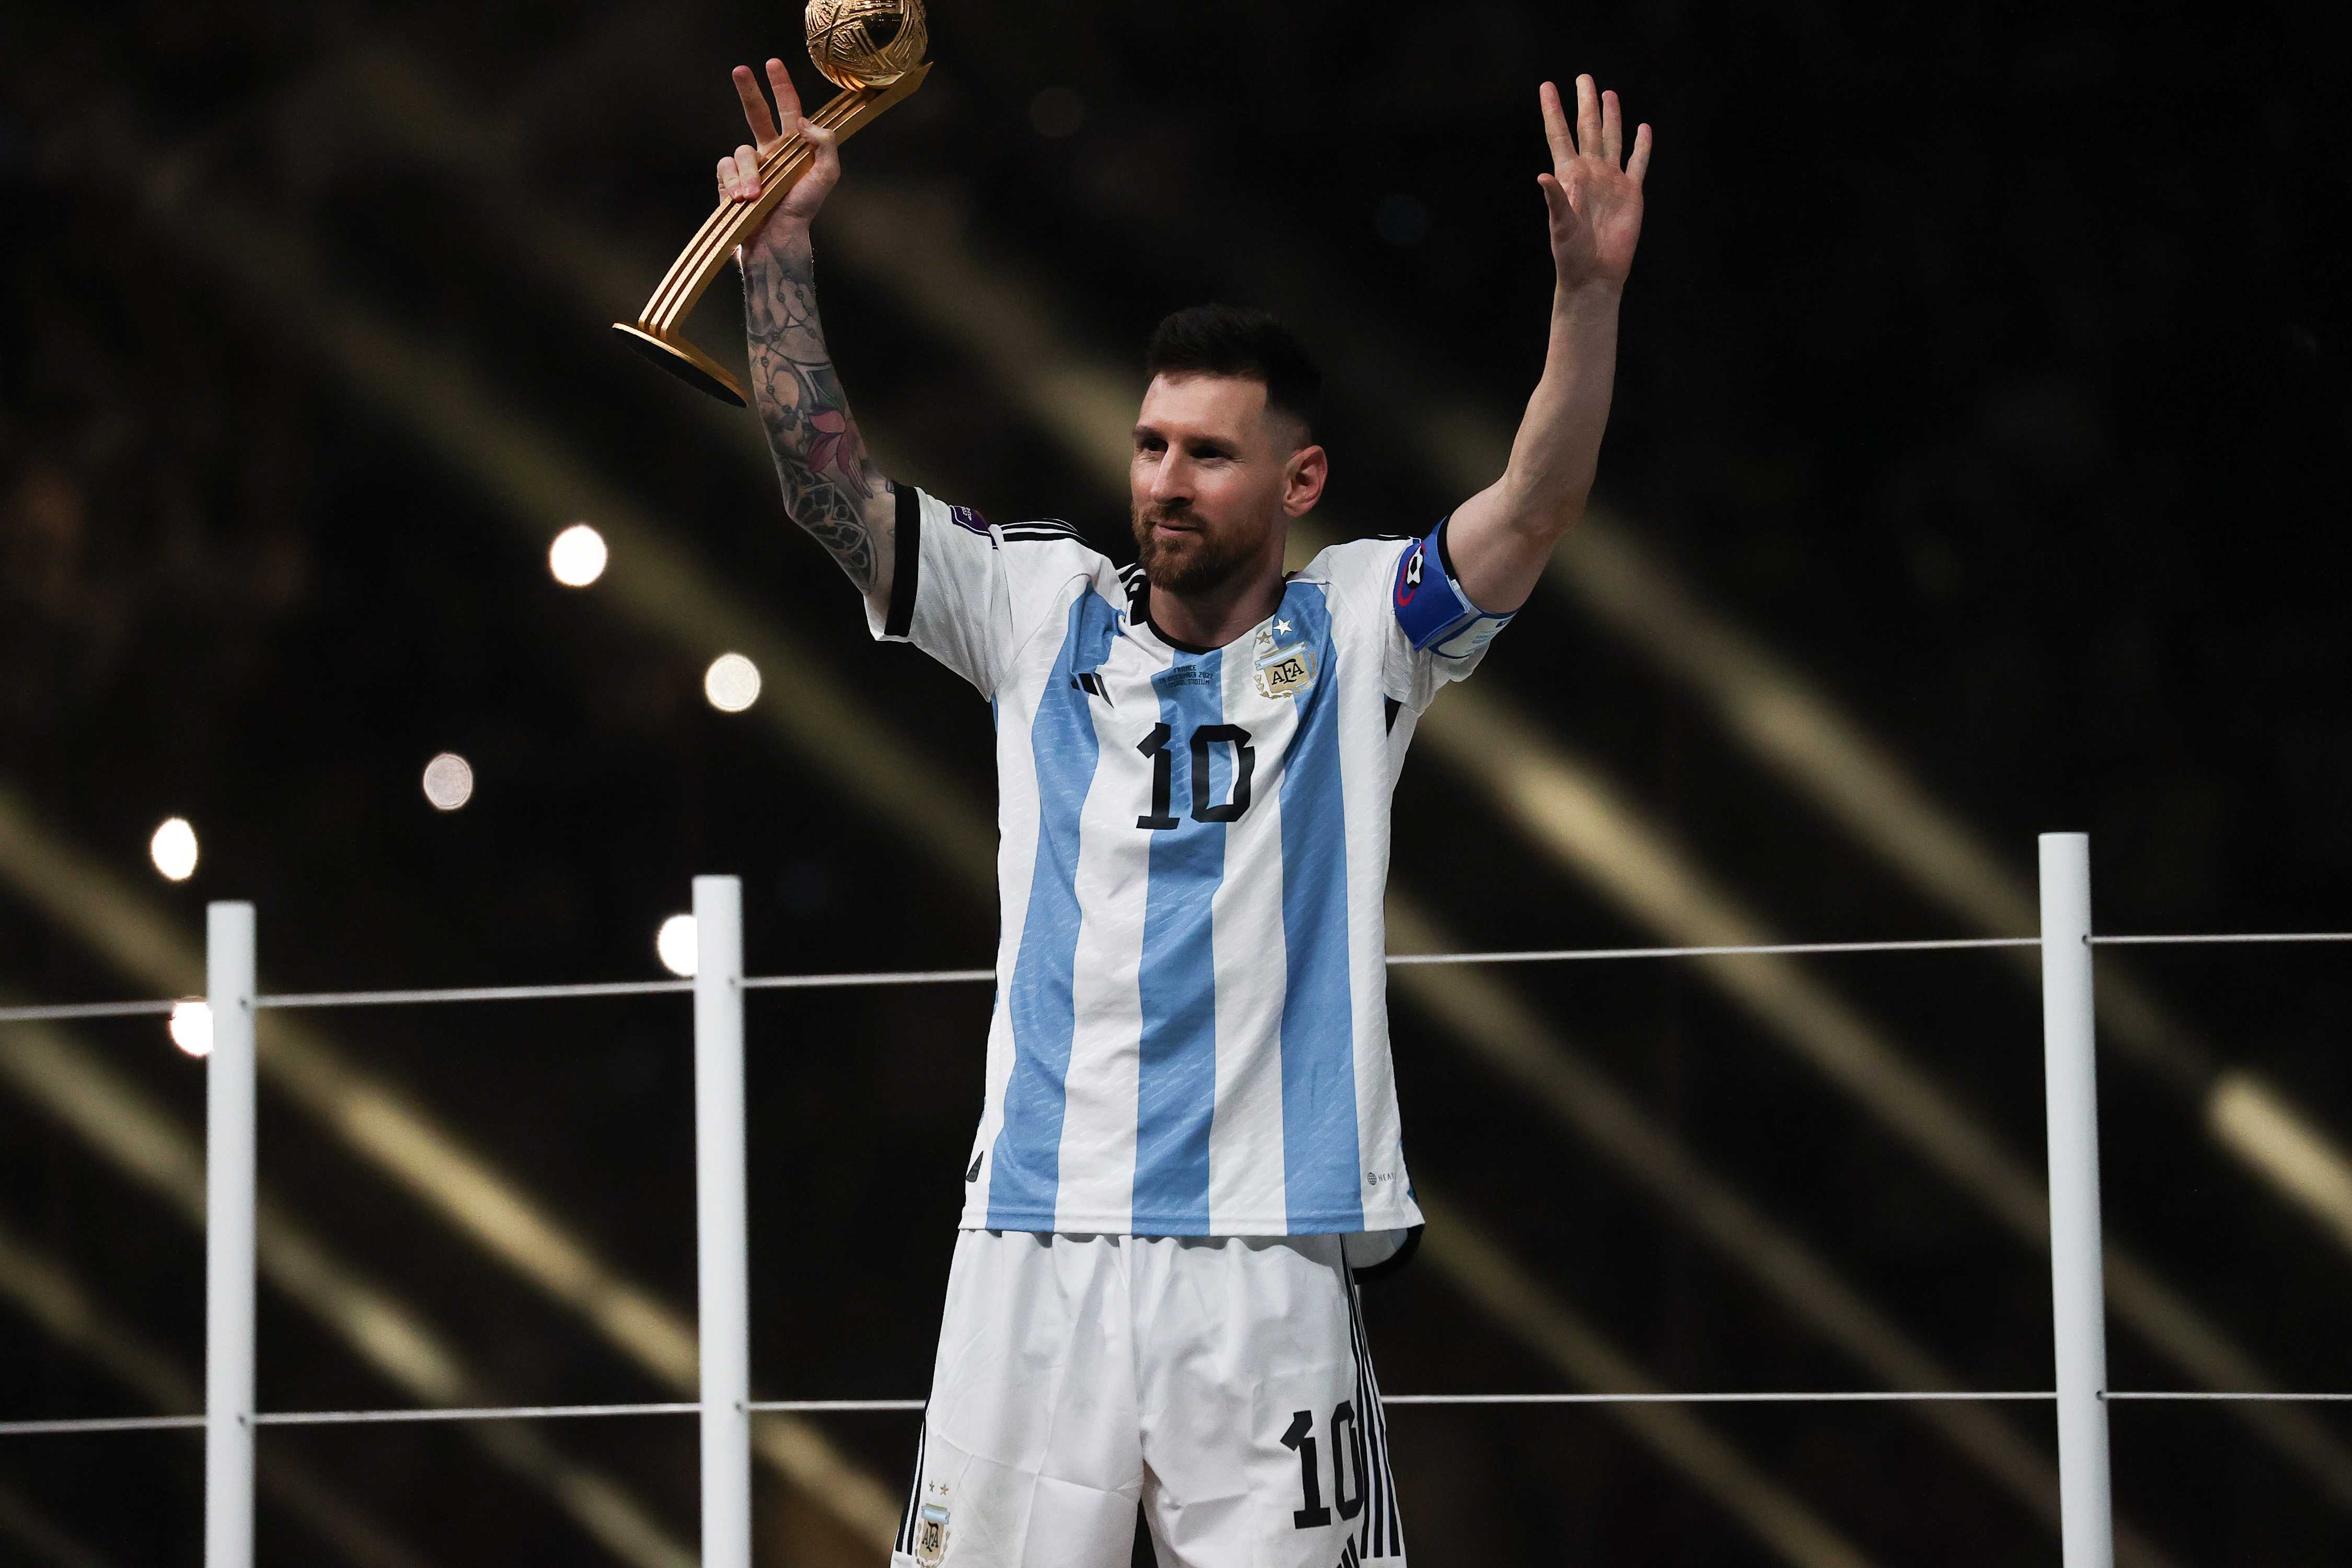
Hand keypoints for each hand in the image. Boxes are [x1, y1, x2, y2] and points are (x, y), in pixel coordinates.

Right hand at [716, 59, 840, 239]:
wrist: (777, 240)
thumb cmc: (803, 210)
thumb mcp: (826, 176)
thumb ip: (825, 144)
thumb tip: (802, 120)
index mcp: (792, 148)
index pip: (787, 109)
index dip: (781, 86)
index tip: (773, 62)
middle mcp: (769, 152)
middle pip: (755, 113)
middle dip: (748, 90)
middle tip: (740, 69)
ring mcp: (749, 167)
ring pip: (741, 151)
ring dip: (748, 173)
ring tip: (754, 196)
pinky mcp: (730, 181)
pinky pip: (725, 168)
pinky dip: (733, 182)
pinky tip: (740, 199)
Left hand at [1538, 76, 1650, 292]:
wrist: (1595, 274)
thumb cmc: (1571, 254)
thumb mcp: (1560, 227)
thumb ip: (1555, 200)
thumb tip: (1543, 175)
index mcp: (1570, 176)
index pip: (1559, 135)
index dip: (1553, 110)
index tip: (1547, 86)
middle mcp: (1591, 172)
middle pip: (1588, 129)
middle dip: (1586, 103)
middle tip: (1583, 77)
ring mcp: (1612, 181)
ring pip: (1613, 139)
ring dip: (1611, 117)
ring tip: (1608, 94)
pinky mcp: (1632, 193)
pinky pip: (1638, 163)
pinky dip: (1642, 146)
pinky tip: (1644, 128)